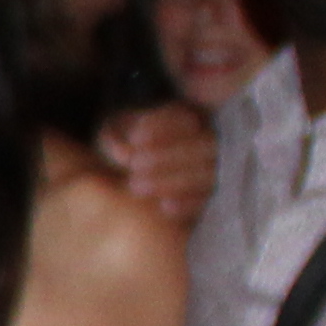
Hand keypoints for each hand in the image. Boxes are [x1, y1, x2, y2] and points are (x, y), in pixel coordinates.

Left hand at [95, 100, 220, 226]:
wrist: (127, 178)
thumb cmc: (121, 147)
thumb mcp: (113, 136)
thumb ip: (116, 138)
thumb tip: (126, 155)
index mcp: (184, 119)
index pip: (185, 118)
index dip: (161, 126)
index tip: (134, 138)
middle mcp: (206, 142)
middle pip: (203, 145)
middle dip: (168, 155)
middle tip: (134, 165)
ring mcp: (213, 170)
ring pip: (207, 174)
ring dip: (173, 181)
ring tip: (135, 186)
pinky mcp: (209, 198)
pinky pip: (208, 201)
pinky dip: (189, 204)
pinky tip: (165, 206)